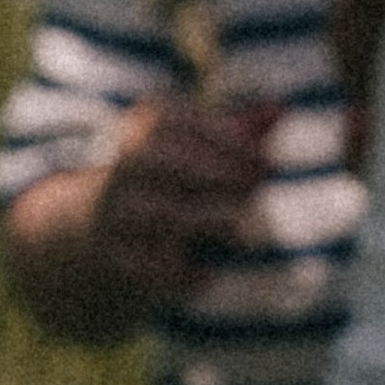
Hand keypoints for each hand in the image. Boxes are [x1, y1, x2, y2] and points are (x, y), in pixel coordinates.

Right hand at [2, 99, 278, 341]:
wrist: (104, 229)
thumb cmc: (174, 180)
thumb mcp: (202, 148)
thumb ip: (240, 130)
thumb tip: (280, 108)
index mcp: (143, 128)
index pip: (174, 120)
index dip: (222, 137)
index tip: (264, 157)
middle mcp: (123, 166)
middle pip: (157, 159)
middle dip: (211, 170)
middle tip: (256, 184)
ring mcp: (114, 210)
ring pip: (153, 211)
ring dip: (200, 218)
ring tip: (238, 228)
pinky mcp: (112, 253)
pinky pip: (141, 263)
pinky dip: (176, 271)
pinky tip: (209, 275)